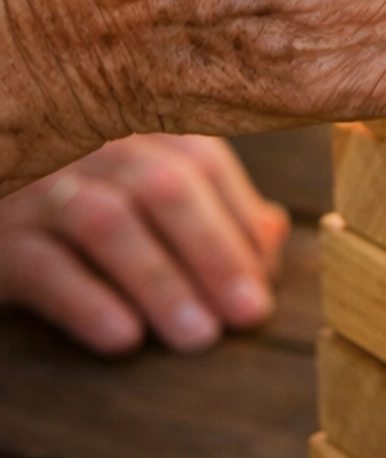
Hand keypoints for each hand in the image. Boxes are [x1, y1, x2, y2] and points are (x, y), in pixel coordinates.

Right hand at [0, 136, 287, 354]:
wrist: (1, 209)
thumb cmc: (86, 206)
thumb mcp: (146, 196)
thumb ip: (211, 206)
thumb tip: (273, 234)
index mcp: (141, 133)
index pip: (205, 165)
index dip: (240, 224)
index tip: (265, 285)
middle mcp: (98, 149)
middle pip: (166, 187)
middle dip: (214, 252)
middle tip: (248, 313)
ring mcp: (47, 190)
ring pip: (108, 222)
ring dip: (160, 280)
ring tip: (198, 335)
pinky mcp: (5, 240)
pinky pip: (45, 267)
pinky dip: (87, 301)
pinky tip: (122, 337)